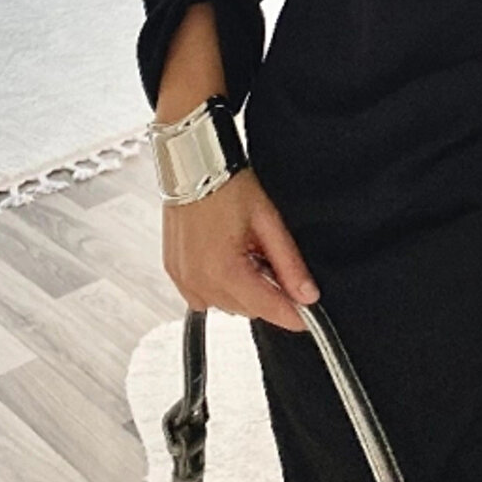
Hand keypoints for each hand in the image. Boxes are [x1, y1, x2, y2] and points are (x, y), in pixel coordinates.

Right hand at [163, 166, 319, 331]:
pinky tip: (228, 259)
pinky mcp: (174, 272)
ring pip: (226, 305)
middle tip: (273, 260)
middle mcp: (198, 280)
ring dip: (244, 289)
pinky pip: (204, 296)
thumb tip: (307, 295)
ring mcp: (183, 278)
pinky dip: (221, 285)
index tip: (307, 318)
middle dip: (268, 294)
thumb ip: (289, 264)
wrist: (193, 164)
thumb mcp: (268, 221)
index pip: (267, 308)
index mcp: (223, 269)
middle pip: (248, 309)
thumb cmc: (227, 185)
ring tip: (248, 253)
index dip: (293, 315)